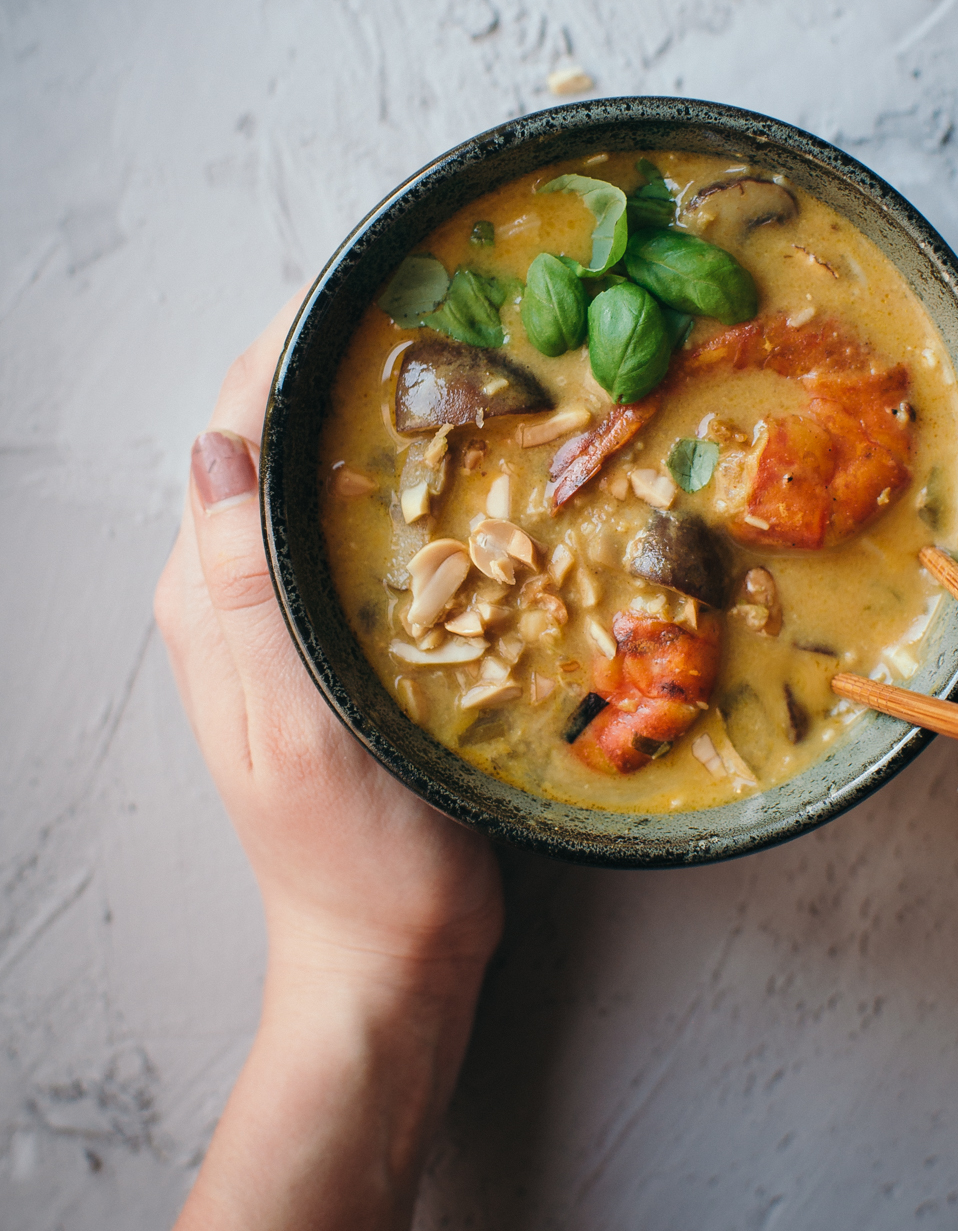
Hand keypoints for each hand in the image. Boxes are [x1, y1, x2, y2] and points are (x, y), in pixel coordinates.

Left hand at [51, 304, 503, 1230]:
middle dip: (347, 356)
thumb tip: (215, 447)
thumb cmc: (358, 858)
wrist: (389, 954)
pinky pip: (360, 527)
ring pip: (323, 474)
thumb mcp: (303, 727)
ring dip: (381, 410)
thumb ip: (249, 591)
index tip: (382, 276)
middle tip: (449, 301)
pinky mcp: (335, 639)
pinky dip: (409, 479)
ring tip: (471, 356)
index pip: (240, 424)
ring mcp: (285, 614)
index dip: (299, 339)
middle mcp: (233, 589)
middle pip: (280, 433)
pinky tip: (475, 465)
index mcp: (209, 594)